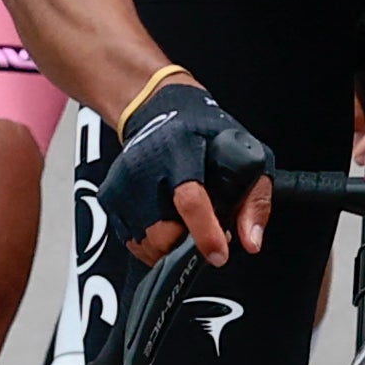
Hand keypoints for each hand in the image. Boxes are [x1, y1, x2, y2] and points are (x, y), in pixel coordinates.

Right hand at [101, 78, 271, 268]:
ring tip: (183, 223)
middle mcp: (146, 167)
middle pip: (163, 232)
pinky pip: (132, 241)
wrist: (155, 109)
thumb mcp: (246, 155)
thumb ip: (255, 200)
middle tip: (204, 231)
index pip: (190, 200)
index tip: (219, 255)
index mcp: (180, 151)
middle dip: (187, 244)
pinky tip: (165, 220)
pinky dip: (152, 241)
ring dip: (170, 245)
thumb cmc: (204, 133)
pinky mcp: (110, 196)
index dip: (205, 233)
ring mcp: (123, 183)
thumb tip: (251, 242)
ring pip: (146, 244)